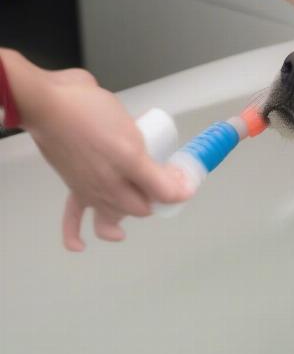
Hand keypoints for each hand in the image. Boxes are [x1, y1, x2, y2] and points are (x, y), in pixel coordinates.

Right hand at [6, 54, 191, 250]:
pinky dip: (74, 234)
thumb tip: (181, 194)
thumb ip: (154, 177)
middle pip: (136, 207)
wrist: (51, 106)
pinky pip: (72, 215)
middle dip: (152, 201)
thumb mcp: (132, 149)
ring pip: (110, 214)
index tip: (182, 176)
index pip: (157, 198)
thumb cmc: (92, 120)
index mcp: (123, 182)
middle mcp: (106, 192)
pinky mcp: (73, 183)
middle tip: (164, 181)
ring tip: (133, 218)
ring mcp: (89, 189)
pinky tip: (80, 246)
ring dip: (122, 220)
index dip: (173, 191)